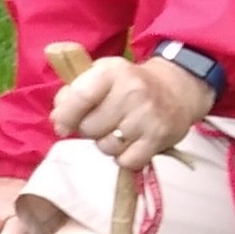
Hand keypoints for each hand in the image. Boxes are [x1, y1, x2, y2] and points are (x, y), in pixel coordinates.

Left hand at [55, 52, 211, 172]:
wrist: (177, 90)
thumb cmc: (130, 84)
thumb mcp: (102, 75)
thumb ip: (75, 92)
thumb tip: (58, 119)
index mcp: (112, 72)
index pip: (80, 97)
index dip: (65, 115)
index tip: (62, 125)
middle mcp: (131, 91)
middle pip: (89, 128)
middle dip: (90, 129)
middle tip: (103, 121)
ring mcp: (146, 116)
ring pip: (106, 147)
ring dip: (107, 144)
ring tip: (119, 130)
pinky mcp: (158, 138)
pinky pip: (126, 161)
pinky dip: (125, 158)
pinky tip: (131, 143)